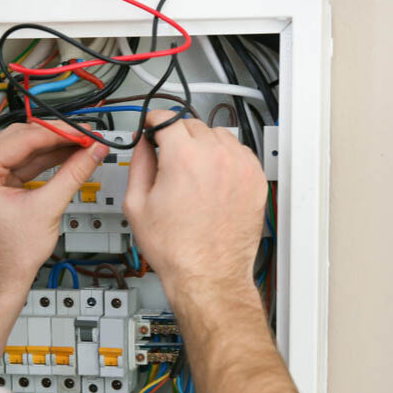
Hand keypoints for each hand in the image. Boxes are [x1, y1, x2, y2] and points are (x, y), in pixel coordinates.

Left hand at [0, 122, 109, 291]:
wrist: (3, 277)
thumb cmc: (11, 255)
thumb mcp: (48, 208)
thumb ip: (74, 174)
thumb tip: (92, 153)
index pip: (22, 139)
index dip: (57, 134)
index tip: (82, 132)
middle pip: (20, 138)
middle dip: (56, 137)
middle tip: (84, 136)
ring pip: (24, 149)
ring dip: (53, 147)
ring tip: (81, 145)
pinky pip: (23, 163)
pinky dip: (46, 160)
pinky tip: (67, 156)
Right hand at [123, 112, 267, 306]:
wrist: (208, 275)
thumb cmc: (176, 249)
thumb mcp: (137, 204)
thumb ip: (138, 163)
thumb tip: (142, 144)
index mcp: (184, 157)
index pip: (167, 117)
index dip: (154, 121)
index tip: (152, 127)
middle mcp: (216, 156)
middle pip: (192, 124)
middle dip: (177, 135)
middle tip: (169, 157)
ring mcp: (240, 167)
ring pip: (218, 135)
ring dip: (204, 144)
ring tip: (193, 170)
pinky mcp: (256, 180)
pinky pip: (239, 153)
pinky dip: (225, 159)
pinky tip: (213, 178)